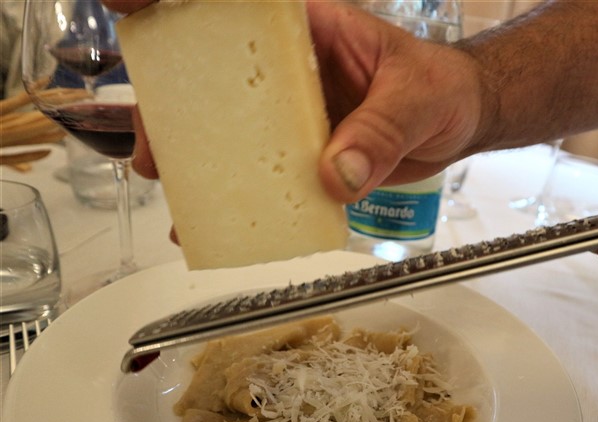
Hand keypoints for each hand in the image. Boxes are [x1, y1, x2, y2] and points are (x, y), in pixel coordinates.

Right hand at [102, 0, 483, 201]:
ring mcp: (292, 112)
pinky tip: (225, 220)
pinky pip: (265, 170)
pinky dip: (245, 195)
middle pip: (213, 78)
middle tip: (156, 152)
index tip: (131, 11)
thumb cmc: (442, 86)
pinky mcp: (304, 149)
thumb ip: (380, 131)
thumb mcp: (415, 97)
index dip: (179, 12)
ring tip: (178, 195)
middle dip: (173, 112)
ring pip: (231, 129)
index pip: (236, 16)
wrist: (461, 120)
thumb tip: (336, 174)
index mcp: (308, 30)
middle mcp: (290, 69)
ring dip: (199, 160)